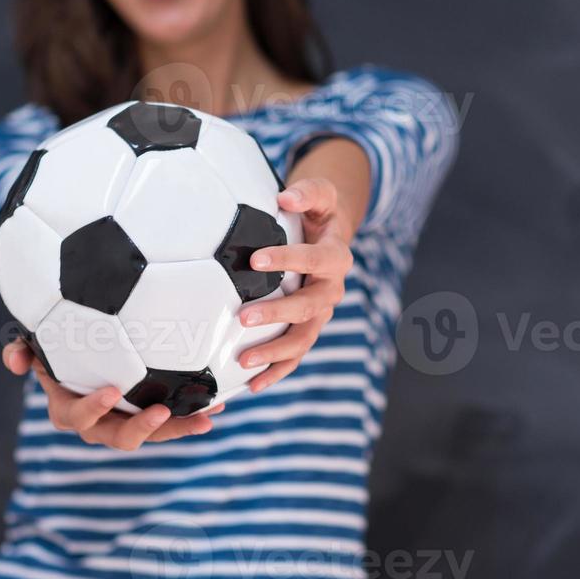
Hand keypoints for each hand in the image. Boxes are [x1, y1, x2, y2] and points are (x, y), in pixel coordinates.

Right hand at [1, 340, 221, 449]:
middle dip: (142, 428)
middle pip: (119, 437)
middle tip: (162, 411)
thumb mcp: (38, 348)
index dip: (93, 408)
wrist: (85, 359)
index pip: (78, 416)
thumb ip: (21, 351)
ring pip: (152, 435)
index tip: (112, 391)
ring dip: (178, 428)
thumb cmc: (58, 352)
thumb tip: (13, 362)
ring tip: (204, 417)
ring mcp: (126, 424)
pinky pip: (171, 424)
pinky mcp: (149, 420)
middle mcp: (98, 425)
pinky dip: (191, 417)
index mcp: (69, 410)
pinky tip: (217, 407)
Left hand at [239, 177, 355, 393]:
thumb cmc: (317, 214)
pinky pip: (295, 356)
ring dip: (274, 352)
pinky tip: (252, 385)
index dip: (288, 259)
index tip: (255, 260)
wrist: (329, 236)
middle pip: (309, 307)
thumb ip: (308, 193)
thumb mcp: (321, 195)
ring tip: (244, 361)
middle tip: (244, 317)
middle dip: (277, 314)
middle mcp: (331, 290)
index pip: (314, 259)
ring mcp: (321, 315)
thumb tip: (286, 197)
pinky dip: (276, 372)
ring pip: (302, 339)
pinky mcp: (308, 330)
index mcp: (336, 257)